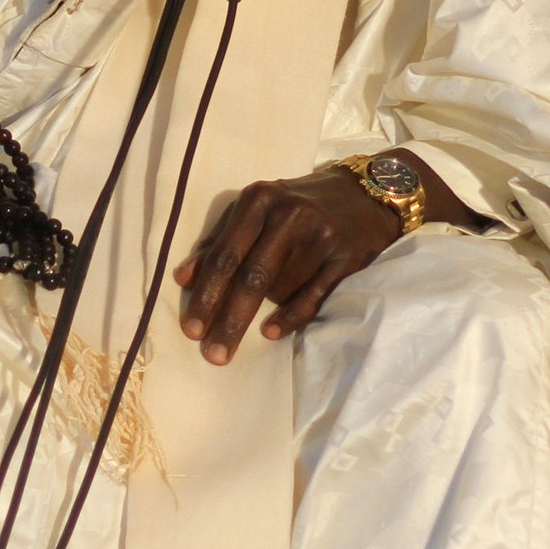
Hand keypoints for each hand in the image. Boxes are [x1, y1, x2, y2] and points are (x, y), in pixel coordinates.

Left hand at [175, 159, 455, 362]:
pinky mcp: (346, 257)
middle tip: (213, 354)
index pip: (226, 254)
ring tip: (250, 323)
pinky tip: (271, 332)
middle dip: (228, 319)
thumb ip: (220, 240)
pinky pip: (312, 298)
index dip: (206, 294)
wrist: (366, 194)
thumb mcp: (258, 211)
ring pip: (279, 290)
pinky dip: (289, 318)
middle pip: (251, 277)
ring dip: (261, 313)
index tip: (190, 329)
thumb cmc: (299, 206)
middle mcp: (290, 214)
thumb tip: (183, 278)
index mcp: (260, 199)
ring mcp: (321, 236)